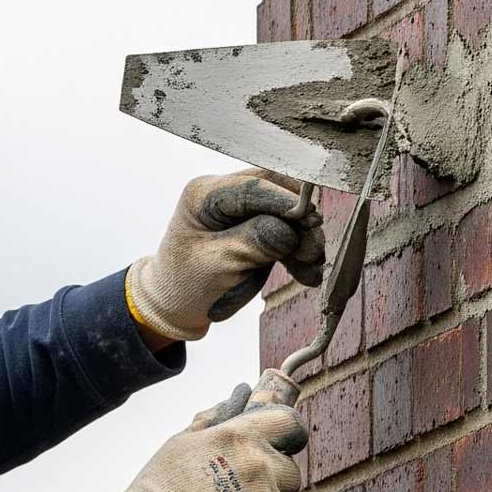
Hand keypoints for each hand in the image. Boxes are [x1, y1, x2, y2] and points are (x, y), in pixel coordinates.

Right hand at [86, 383, 306, 491]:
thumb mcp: (182, 443)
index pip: (290, 424)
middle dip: (272, 483)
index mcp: (241, 439)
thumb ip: (218, 417)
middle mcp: (259, 468)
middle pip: (290, 473)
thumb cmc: (158, 491)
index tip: (281, 447)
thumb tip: (244, 393)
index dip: (289, 436)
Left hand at [126, 173, 324, 343]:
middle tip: (314, 251)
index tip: (312, 220)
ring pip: (287, 212)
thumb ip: (256, 241)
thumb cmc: (187, 284)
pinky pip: (287, 230)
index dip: (286, 202)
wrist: (176, 305)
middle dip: (300, 221)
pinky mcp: (255, 224)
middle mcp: (224, 193)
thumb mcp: (220, 264)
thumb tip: (292, 228)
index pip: (253, 186)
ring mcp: (242, 209)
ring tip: (312, 268)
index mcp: (204, 195)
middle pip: (277, 192)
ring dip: (304, 240)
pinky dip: (298, 250)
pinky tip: (307, 272)